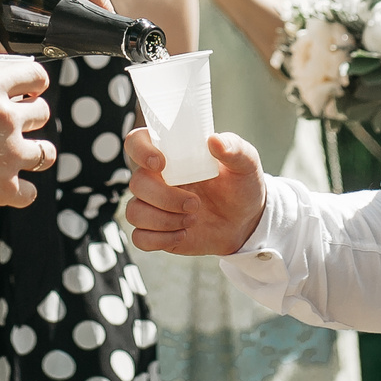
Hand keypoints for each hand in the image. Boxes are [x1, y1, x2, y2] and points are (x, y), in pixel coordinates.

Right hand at [0, 57, 53, 218]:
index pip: (33, 75)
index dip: (35, 83)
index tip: (32, 92)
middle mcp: (6, 118)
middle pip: (42, 113)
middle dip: (32, 119)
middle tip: (18, 128)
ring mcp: (10, 154)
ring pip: (46, 153)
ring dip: (35, 155)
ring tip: (19, 160)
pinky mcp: (5, 187)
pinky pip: (29, 192)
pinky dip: (19, 192)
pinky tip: (6, 191)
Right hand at [123, 126, 265, 255]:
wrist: (244, 221)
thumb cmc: (240, 185)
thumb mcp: (246, 163)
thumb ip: (234, 149)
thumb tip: (214, 140)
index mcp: (171, 154)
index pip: (136, 142)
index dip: (140, 151)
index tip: (161, 163)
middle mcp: (156, 178)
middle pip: (137, 183)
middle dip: (165, 197)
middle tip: (196, 203)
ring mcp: (153, 205)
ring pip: (134, 212)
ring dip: (163, 220)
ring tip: (193, 220)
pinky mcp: (155, 231)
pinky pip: (139, 238)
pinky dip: (160, 239)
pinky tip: (183, 234)